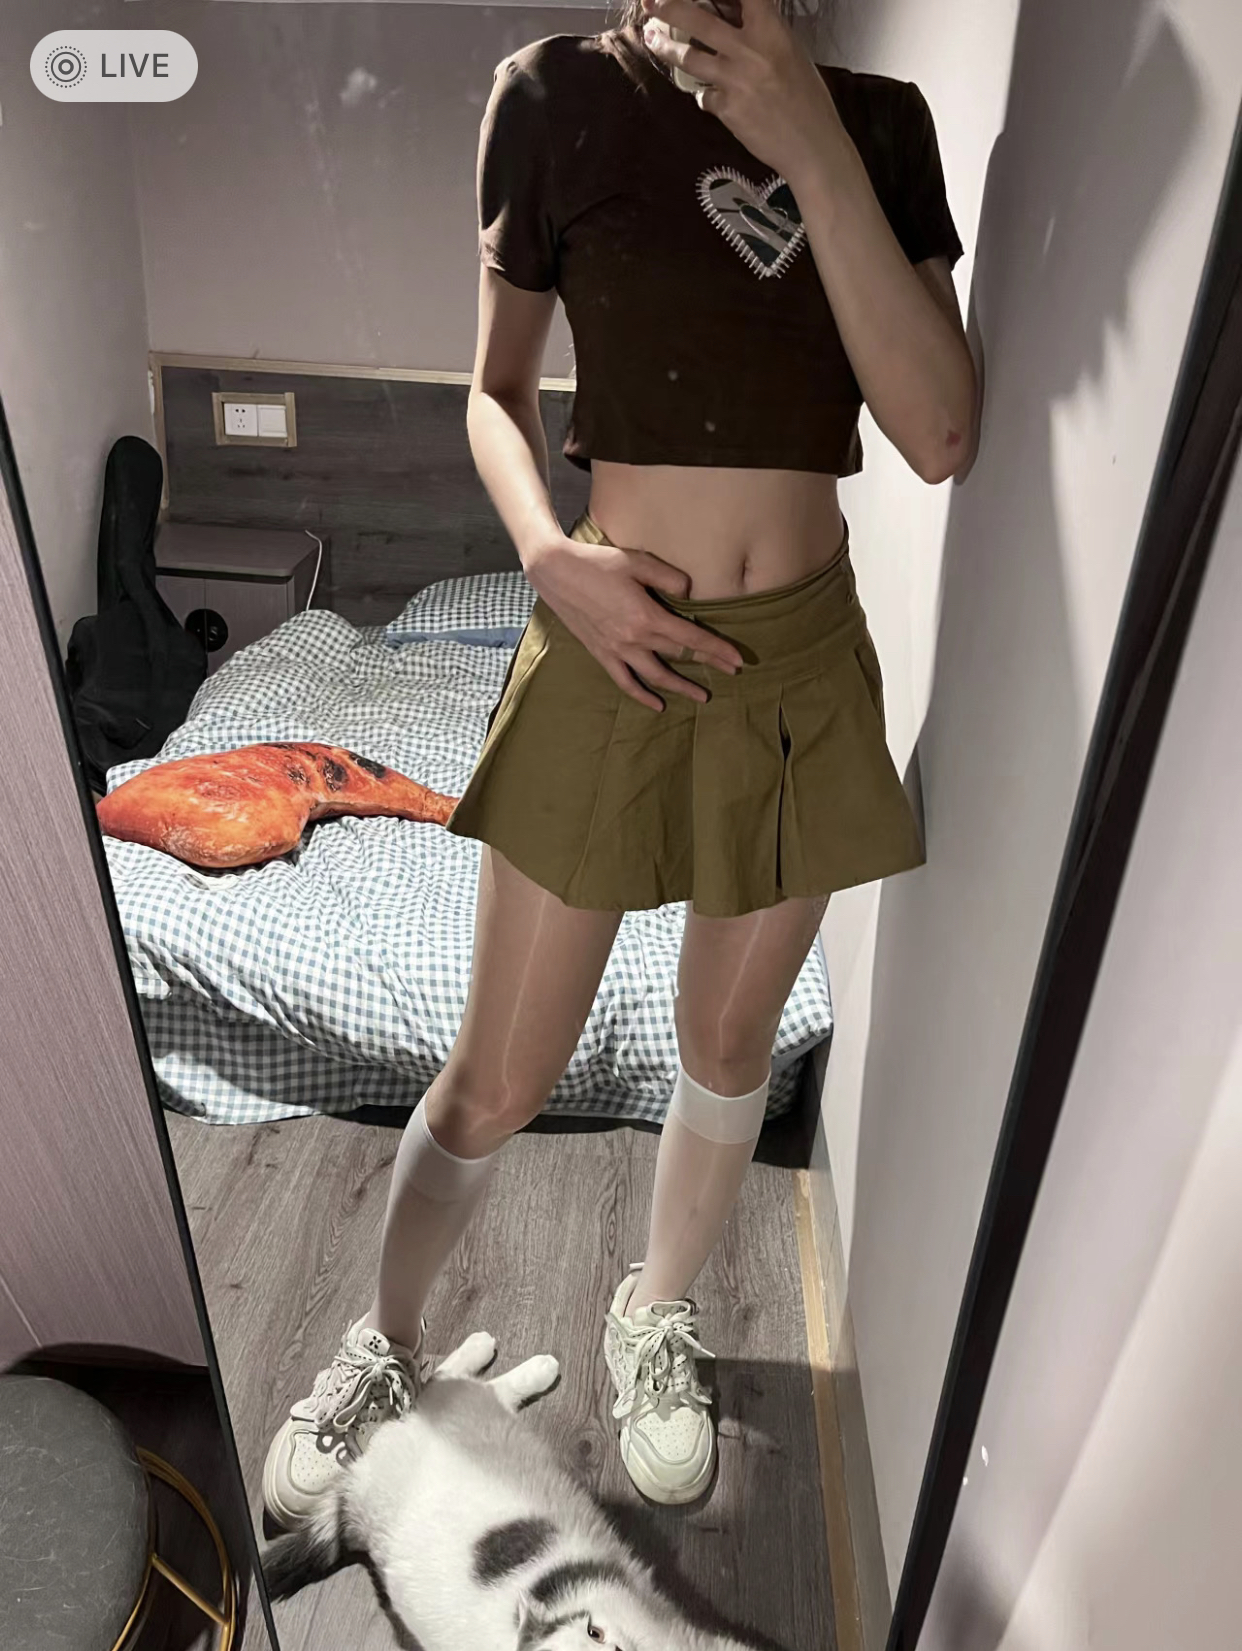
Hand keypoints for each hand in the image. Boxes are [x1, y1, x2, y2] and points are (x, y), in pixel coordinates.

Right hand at [524, 533, 743, 711]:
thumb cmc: (598, 562)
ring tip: (702, 697)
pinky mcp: (602, 654)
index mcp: (646, 616)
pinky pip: (624, 682)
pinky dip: (641, 695)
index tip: (737, 660)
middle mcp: (633, 639)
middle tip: (731, 672)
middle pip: (678, 656)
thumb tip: (689, 594)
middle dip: (708, 664)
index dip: (716, 650)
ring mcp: (616, 650)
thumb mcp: (637, 561)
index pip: (690, 638)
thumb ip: (668, 578)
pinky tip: (657, 705)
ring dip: (680, 688)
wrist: (556, 572)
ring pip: (655, 676)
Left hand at [641, 0, 838, 183]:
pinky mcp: (726, 109)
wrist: (811, 146)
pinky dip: (702, 93)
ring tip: (653, 38)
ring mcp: (734, 80)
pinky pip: (703, 95)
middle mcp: (749, 51)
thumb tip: (732, 14)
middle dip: (667, 7)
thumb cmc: (808, 99)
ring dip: (665, 46)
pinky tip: (706, 94)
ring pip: (688, 57)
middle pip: (696, 20)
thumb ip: (762, 32)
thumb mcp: (791, 52)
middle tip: (649, 2)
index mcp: (771, 30)